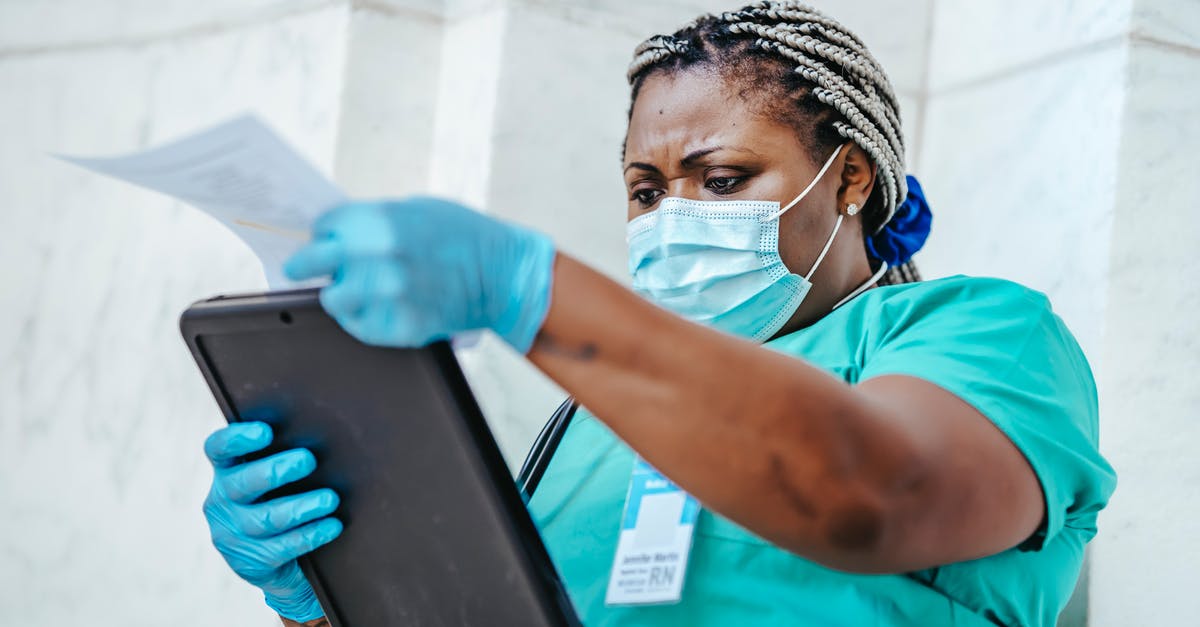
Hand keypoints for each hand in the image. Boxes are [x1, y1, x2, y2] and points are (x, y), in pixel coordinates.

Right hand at [202, 422, 342, 621]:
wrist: (284, 563)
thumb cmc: (285, 502)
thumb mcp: (279, 480)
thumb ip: (285, 456)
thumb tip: (323, 436)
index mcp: (227, 472)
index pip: (219, 449)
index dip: (237, 439)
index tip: (266, 431)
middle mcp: (221, 502)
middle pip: (243, 483)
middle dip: (276, 470)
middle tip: (308, 460)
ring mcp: (232, 535)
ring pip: (265, 519)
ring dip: (301, 507)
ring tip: (330, 499)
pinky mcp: (249, 562)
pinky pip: (281, 548)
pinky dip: (310, 535)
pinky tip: (331, 526)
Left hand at [283, 197, 555, 352]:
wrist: (504, 276)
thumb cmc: (465, 237)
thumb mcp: (416, 209)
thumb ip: (374, 221)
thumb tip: (340, 233)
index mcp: (380, 221)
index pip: (324, 226)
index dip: (323, 232)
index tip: (322, 238)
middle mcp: (377, 258)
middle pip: (312, 262)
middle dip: (303, 265)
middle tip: (297, 268)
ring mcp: (387, 295)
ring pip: (333, 300)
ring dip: (340, 294)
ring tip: (358, 289)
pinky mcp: (399, 326)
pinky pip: (360, 325)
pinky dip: (364, 317)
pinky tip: (382, 306)